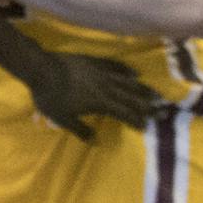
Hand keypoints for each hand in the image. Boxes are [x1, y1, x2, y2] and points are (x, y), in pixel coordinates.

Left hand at [24, 51, 160, 139]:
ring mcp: (100, 72)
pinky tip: (134, 73)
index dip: (136, 120)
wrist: (40, 68)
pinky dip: (125, 69)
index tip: (146, 126)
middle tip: (162, 111)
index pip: (124, 113)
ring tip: (155, 94)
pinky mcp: (93, 61)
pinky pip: (114, 65)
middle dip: (147, 106)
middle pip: (130, 97)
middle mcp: (105, 87)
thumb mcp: (62, 119)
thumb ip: (80, 130)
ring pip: (126, 81)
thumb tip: (95, 141)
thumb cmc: (50, 96)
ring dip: (142, 88)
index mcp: (100, 103)